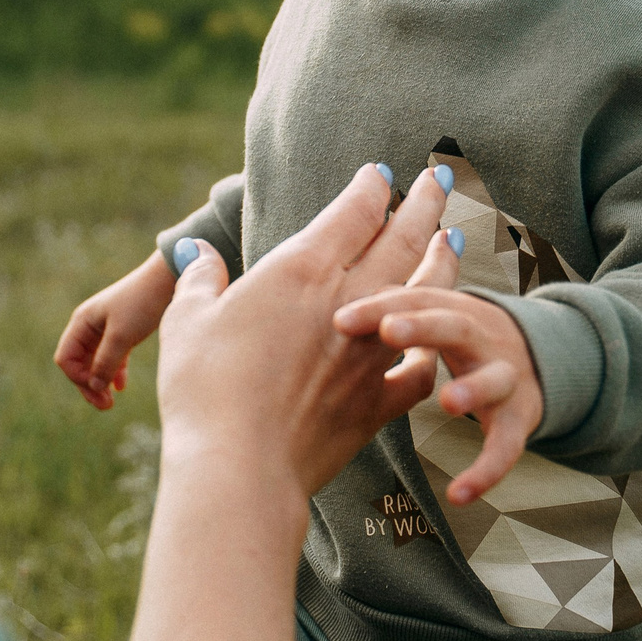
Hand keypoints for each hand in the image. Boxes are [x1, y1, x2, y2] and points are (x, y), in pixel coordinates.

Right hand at [54, 250, 177, 409]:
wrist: (170, 278)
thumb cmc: (143, 302)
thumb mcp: (122, 335)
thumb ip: (106, 362)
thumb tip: (94, 387)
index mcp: (82, 321)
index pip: (66, 359)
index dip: (78, 379)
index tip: (99, 390)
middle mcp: (90, 324)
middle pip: (79, 363)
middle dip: (89, 385)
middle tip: (106, 405)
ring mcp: (106, 328)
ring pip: (95, 362)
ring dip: (100, 381)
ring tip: (111, 402)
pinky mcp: (124, 330)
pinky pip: (112, 356)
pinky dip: (114, 372)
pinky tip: (122, 386)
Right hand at [82, 163, 459, 640]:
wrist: (239, 468)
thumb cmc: (204, 391)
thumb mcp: (187, 323)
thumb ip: (200, 281)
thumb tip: (196, 254)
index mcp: (302, 271)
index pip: (351, 211)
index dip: (370, 186)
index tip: (381, 172)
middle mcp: (348, 303)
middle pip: (401, 239)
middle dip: (423, 205)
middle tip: (440, 179)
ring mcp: (372, 354)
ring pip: (424, 295)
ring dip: (443, 263)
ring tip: (455, 241)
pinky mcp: (379, 403)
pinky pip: (422, 369)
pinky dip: (434, 351)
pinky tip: (439, 343)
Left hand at [334, 287, 542, 504]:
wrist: (540, 354)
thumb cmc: (462, 335)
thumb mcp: (435, 314)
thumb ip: (392, 309)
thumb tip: (332, 308)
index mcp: (453, 310)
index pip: (415, 301)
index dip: (379, 307)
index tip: (340, 322)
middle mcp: (482, 338)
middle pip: (454, 326)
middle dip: (422, 327)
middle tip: (389, 331)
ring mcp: (505, 377)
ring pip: (493, 380)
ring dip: (473, 389)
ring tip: (447, 402)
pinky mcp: (519, 418)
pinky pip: (506, 446)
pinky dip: (485, 472)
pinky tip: (458, 496)